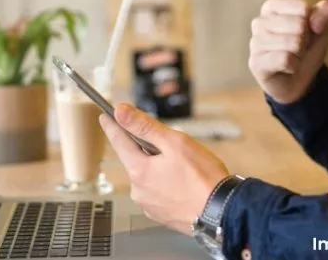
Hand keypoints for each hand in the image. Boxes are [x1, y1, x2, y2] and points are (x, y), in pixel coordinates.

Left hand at [99, 103, 229, 235]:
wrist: (222, 211)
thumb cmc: (203, 178)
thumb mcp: (175, 142)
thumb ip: (145, 126)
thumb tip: (121, 112)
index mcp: (138, 170)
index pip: (118, 141)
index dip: (112, 126)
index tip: (105, 117)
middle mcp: (138, 190)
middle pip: (135, 159)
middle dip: (148, 149)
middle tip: (171, 146)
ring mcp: (149, 205)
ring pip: (148, 176)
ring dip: (158, 167)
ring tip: (184, 168)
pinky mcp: (160, 214)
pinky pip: (157, 191)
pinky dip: (166, 184)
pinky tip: (184, 183)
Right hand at [248, 0, 327, 103]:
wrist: (299, 81)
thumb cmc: (305, 50)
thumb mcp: (320, 30)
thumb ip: (325, 14)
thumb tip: (326, 7)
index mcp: (271, 8)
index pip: (302, 8)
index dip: (311, 24)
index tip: (304, 34)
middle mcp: (259, 22)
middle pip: (299, 25)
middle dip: (305, 41)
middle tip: (298, 49)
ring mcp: (255, 43)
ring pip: (293, 42)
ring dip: (300, 54)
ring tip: (292, 58)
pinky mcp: (256, 63)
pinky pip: (285, 59)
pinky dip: (294, 66)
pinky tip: (287, 68)